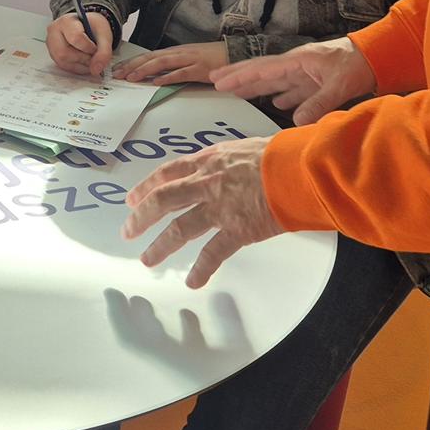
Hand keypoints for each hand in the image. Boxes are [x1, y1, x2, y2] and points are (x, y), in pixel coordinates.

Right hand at [46, 10, 113, 75]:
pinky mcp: (53, 55)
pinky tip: (84, 62)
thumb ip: (104, 52)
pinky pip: (64, 67)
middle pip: (64, 53)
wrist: (87, 27)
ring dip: (81, 65)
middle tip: (93, 56)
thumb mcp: (104, 34)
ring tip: (89, 58)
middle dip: (83, 59)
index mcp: (66, 22)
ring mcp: (51, 45)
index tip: (96, 48)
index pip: (75, 38)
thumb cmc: (92, 27)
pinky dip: (77, 68)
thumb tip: (96, 70)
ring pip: (63, 62)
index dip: (88, 47)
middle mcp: (54, 32)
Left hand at [114, 41, 227, 84]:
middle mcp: (179, 53)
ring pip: (163, 63)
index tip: (118, 70)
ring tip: (131, 78)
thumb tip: (155, 74)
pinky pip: (182, 73)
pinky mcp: (200, 69)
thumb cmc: (211, 58)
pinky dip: (168, 77)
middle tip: (117, 75)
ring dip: (145, 70)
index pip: (149, 55)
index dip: (132, 62)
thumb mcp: (188, 59)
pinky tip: (157, 82)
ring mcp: (189, 59)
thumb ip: (173, 65)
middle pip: (151, 57)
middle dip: (132, 65)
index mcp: (175, 51)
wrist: (235, 53)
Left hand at [121, 136, 282, 286]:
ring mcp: (220, 207)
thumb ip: (228, 161)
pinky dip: (201, 269)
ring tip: (147, 260)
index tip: (131, 199)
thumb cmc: (283, 154)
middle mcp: (207, 183)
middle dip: (141, 218)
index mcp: (209, 160)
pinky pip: (213, 253)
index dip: (146, 187)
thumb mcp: (246, 148)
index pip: (168, 173)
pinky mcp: (238, 229)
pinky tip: (192, 282)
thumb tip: (225, 168)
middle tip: (127, 232)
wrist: (302, 168)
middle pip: (163, 201)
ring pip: (180, 229)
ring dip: (161, 246)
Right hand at [209, 37, 375, 125]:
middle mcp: (296, 66)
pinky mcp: (316, 82)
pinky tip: (277, 105)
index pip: (261, 69)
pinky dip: (282, 98)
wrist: (378, 57)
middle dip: (239, 78)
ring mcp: (305, 73)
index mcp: (296, 61)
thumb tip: (295, 122)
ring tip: (237, 95)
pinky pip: (293, 91)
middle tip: (214, 83)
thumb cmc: (357, 63)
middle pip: (262, 73)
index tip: (218, 81)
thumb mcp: (338, 85)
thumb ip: (317, 103)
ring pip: (274, 82)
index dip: (239, 76)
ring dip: (256, 88)